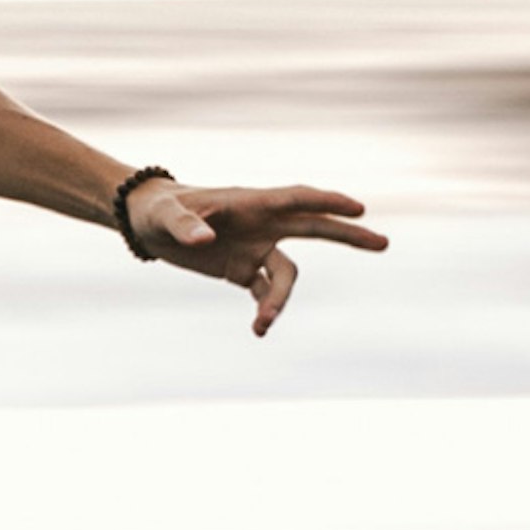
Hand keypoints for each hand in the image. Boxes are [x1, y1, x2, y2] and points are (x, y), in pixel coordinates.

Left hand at [127, 180, 386, 337]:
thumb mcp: (165, 216)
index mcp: (251, 203)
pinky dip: (265, 311)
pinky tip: (258, 330)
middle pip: (314, 228)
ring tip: (263, 323)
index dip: (326, 202)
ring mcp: (256, 248)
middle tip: (382, 243)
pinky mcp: (243, 271)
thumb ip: (186, 225)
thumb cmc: (158, 210)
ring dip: (281, 298)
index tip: (356, 207)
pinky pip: (264, 293)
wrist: (147, 224)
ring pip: (287, 273)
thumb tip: (205, 239)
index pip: (297, 199)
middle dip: (347, 235)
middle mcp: (262, 225)